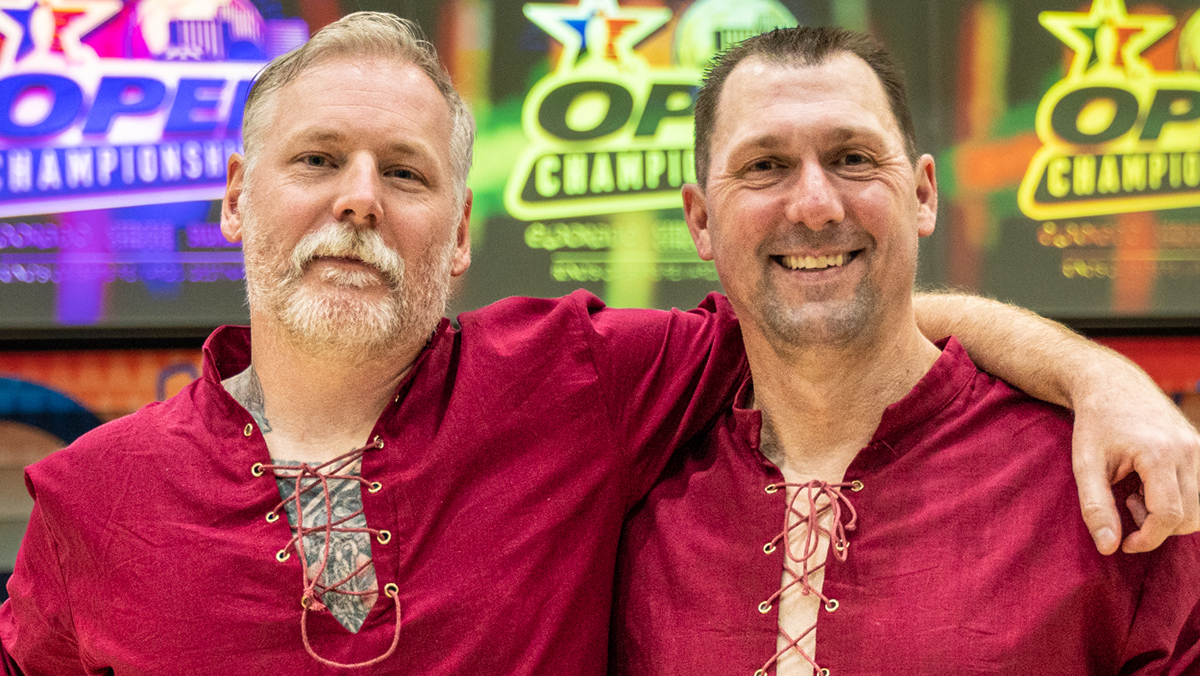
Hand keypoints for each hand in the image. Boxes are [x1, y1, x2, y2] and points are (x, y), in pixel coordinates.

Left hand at [1072, 379, 1199, 554]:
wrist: (1109, 382)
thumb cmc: (1094, 423)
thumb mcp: (1085, 465)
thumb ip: (1096, 507)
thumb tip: (1109, 547)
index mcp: (1160, 454)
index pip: (1170, 516)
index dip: (1148, 538)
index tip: (1124, 543)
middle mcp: (1189, 449)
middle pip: (1191, 516)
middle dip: (1158, 527)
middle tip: (1126, 506)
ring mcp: (1199, 446)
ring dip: (1169, 513)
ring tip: (1135, 493)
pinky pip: (1199, 488)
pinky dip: (1177, 498)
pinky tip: (1147, 483)